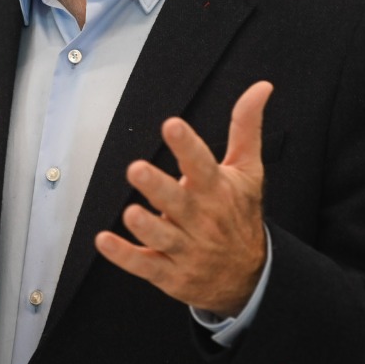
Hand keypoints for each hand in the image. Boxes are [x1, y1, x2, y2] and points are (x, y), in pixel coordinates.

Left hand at [94, 81, 272, 316]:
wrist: (250, 277)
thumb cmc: (239, 214)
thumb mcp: (247, 170)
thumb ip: (245, 127)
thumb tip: (261, 86)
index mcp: (216, 190)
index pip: (202, 165)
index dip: (187, 146)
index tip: (171, 125)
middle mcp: (201, 219)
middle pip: (178, 202)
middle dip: (158, 187)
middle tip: (136, 169)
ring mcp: (186, 248)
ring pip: (162, 237)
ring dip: (145, 226)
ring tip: (131, 212)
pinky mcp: (170, 272)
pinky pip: (145, 264)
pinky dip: (124, 256)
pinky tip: (103, 241)